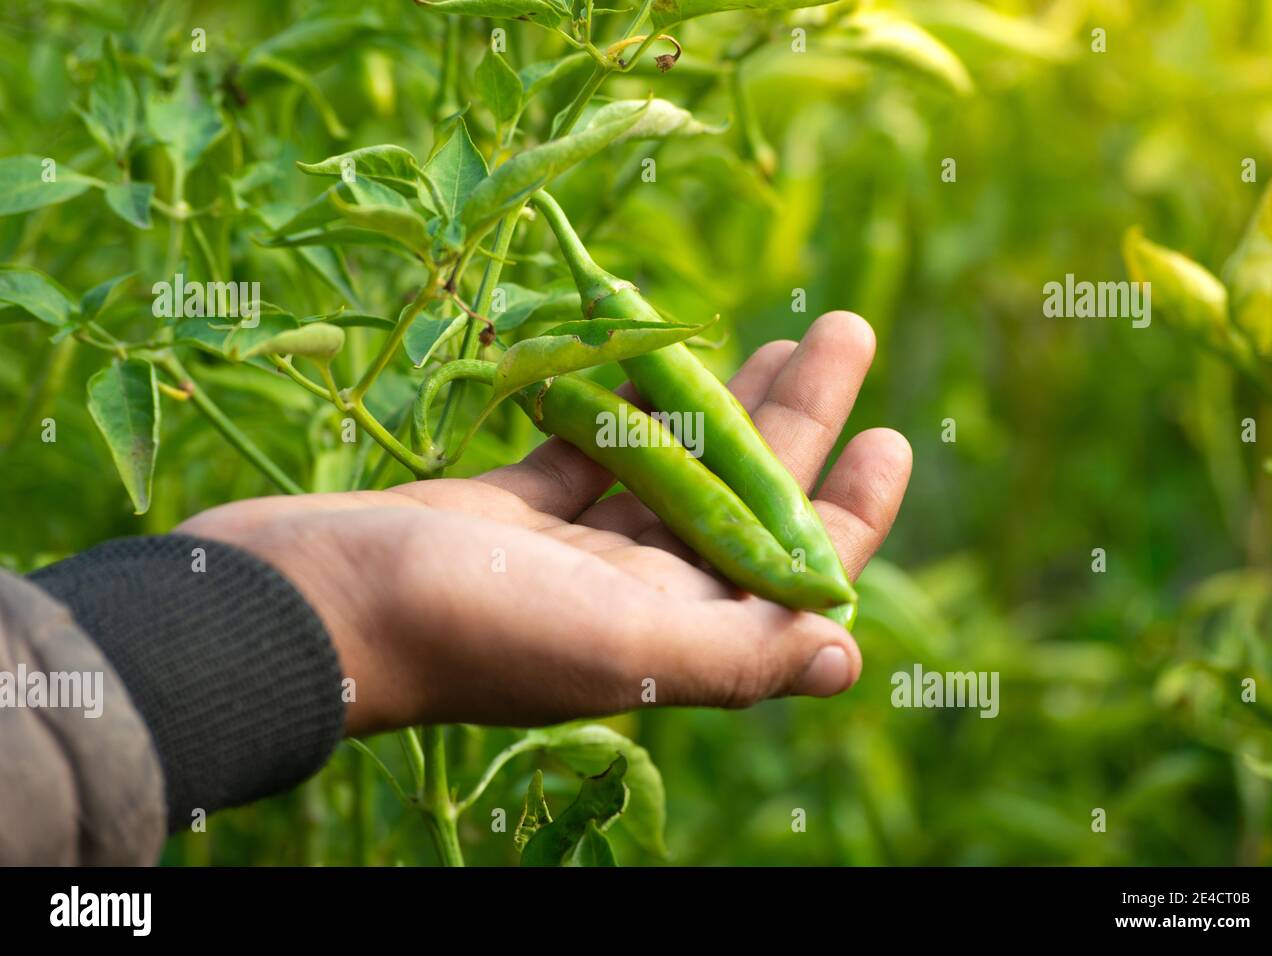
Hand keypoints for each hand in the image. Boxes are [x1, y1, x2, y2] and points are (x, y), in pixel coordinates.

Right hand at [177, 311, 911, 735]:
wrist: (304, 603)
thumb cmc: (462, 624)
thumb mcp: (619, 646)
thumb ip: (737, 653)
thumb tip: (847, 657)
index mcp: (668, 632)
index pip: (786, 575)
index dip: (848, 513)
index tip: (890, 436)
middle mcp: (628, 599)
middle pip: (739, 501)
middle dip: (797, 421)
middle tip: (844, 330)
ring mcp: (565, 556)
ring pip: (670, 468)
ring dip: (723, 402)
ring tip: (775, 332)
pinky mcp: (506, 514)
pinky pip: (585, 452)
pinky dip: (622, 407)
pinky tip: (653, 357)